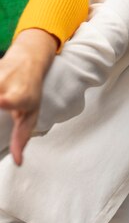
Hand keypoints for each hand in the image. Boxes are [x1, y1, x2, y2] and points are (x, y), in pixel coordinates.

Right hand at [0, 30, 56, 163]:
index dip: (6, 100)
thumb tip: (18, 162)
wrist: (28, 60)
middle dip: (0, 102)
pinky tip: (1, 101)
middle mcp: (6, 82)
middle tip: (4, 105)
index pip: (12, 99)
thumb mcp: (31, 114)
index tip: (2, 100)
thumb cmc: (30, 92)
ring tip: (4, 104)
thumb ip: (22, 138)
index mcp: (21, 96)